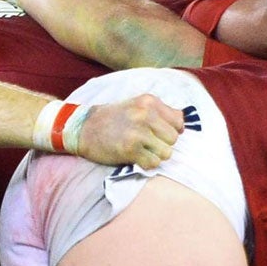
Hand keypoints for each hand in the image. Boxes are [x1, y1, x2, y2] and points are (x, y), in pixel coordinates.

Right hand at [72, 95, 186, 167]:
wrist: (83, 127)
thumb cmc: (113, 118)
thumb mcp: (137, 105)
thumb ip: (160, 112)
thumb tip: (183, 124)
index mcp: (149, 101)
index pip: (179, 121)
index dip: (172, 131)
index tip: (159, 134)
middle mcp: (145, 114)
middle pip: (174, 139)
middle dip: (163, 144)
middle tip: (148, 143)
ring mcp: (138, 132)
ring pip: (167, 153)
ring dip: (156, 155)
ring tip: (142, 151)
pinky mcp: (130, 149)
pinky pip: (153, 163)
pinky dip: (146, 164)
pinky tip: (136, 158)